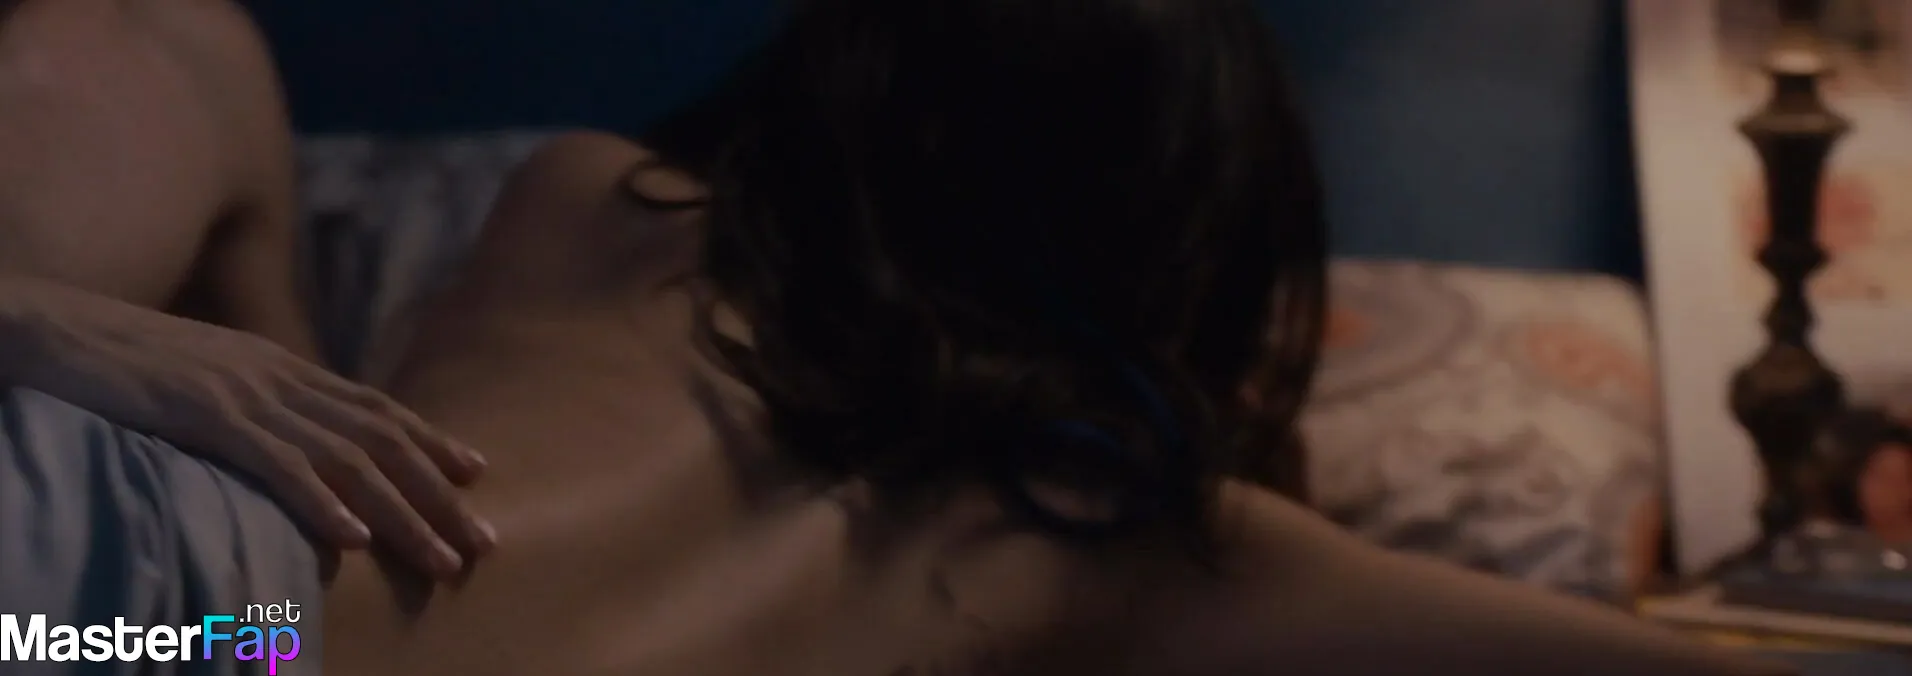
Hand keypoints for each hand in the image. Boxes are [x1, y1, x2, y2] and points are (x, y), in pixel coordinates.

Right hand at [0, 276, 493, 578]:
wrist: (52, 323)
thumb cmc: (124, 359)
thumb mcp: (209, 376)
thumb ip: (259, 402)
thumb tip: (299, 439)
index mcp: (282, 366)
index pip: (376, 407)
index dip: (430, 440)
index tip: (477, 474)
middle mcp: (279, 377)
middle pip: (381, 441)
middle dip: (438, 494)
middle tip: (481, 542)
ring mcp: (246, 395)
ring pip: (347, 460)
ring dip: (402, 514)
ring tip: (440, 557)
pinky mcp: (204, 416)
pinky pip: (276, 464)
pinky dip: (321, 502)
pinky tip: (353, 537)